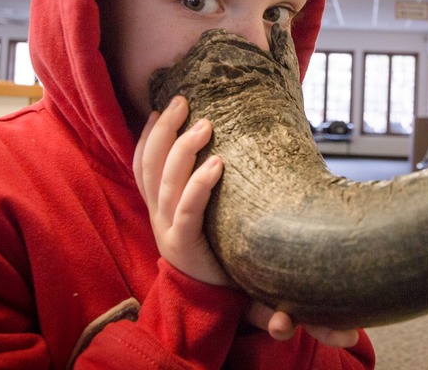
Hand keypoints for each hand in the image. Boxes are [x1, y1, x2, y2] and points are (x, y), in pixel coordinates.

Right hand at [133, 95, 227, 285]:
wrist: (210, 302)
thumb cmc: (213, 252)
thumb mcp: (201, 217)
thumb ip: (199, 189)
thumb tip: (219, 152)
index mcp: (158, 207)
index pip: (143, 165)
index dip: (147, 136)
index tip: (158, 109)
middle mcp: (157, 215)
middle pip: (151, 165)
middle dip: (164, 129)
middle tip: (182, 101)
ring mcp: (168, 229)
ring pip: (167, 182)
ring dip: (184, 149)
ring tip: (205, 124)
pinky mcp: (185, 245)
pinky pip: (188, 209)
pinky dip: (200, 184)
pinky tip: (217, 164)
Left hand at [135, 97, 359, 348]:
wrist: (194, 289)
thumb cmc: (226, 282)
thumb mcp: (244, 298)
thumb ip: (265, 311)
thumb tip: (287, 325)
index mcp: (185, 248)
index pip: (185, 213)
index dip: (197, 188)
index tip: (219, 163)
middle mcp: (163, 227)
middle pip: (164, 182)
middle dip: (182, 148)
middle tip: (207, 122)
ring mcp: (153, 210)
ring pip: (147, 167)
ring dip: (164, 133)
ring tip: (182, 103)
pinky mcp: (150, 198)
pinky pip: (140, 163)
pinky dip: (148, 137)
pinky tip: (159, 114)